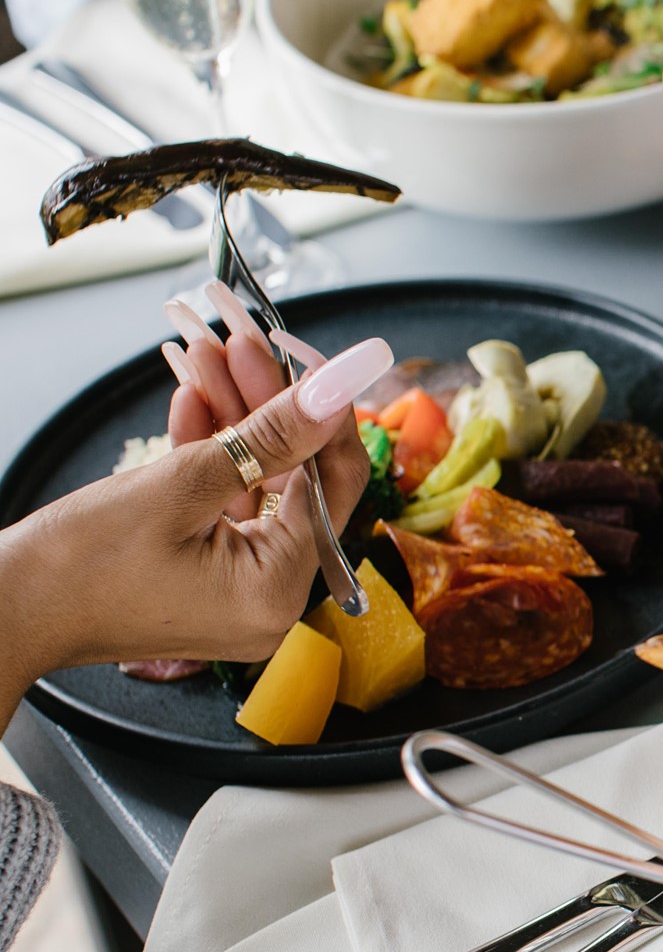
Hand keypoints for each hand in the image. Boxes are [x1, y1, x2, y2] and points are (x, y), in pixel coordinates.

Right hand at [0, 285, 388, 711]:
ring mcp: (236, 587)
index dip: (324, 415)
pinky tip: (194, 397)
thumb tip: (339, 387)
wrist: (0, 608)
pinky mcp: (204, 573)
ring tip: (211, 352)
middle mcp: (270, 597)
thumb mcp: (181, 485)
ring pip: (256, 484)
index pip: (334, 486)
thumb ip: (270, 434)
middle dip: (265, 407)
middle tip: (245, 342)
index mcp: (277, 591)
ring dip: (232, 419)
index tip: (313, 358)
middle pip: (293, 480)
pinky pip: (223, 503)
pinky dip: (209, 455)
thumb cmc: (76, 564)